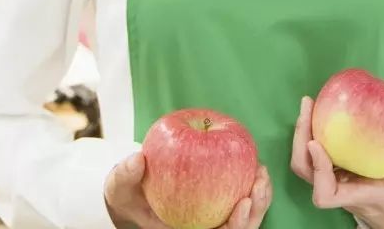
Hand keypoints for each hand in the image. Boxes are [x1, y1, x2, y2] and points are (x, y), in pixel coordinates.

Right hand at [104, 151, 272, 228]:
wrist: (133, 190)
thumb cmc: (127, 191)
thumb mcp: (120, 184)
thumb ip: (126, 174)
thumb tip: (137, 160)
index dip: (234, 226)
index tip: (242, 203)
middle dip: (254, 211)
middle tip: (260, 183)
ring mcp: (212, 219)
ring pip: (246, 219)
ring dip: (260, 199)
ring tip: (263, 173)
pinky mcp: (219, 205)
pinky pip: (242, 200)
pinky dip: (252, 187)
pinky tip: (257, 166)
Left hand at [291, 96, 383, 228]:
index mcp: (358, 194)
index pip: (326, 193)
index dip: (318, 169)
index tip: (317, 143)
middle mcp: (341, 189)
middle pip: (306, 171)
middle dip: (301, 138)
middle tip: (308, 106)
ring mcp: (336, 182)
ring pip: (306, 164)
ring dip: (303, 134)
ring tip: (309, 104)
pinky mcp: (336, 173)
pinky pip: (316, 155)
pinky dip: (314, 134)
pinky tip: (321, 112)